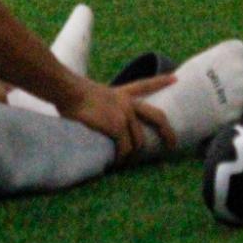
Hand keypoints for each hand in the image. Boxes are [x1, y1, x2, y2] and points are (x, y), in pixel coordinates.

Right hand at [61, 76, 177, 160]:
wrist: (67, 90)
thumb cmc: (70, 92)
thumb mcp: (92, 95)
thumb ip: (101, 106)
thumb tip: (98, 119)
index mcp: (121, 93)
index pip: (145, 85)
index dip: (161, 81)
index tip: (175, 79)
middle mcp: (127, 103)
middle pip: (156, 117)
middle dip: (168, 132)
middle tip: (173, 145)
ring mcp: (124, 115)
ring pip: (138, 142)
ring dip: (132, 154)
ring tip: (124, 162)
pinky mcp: (117, 127)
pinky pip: (124, 149)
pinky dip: (120, 158)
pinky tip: (115, 163)